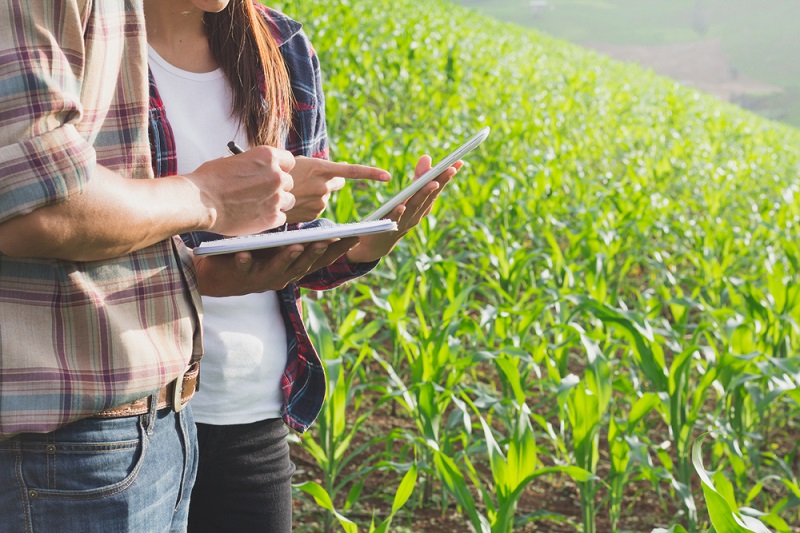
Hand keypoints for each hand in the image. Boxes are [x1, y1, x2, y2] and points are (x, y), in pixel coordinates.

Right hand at [185, 145, 295, 235]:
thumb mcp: (231, 161)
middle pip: (289, 182)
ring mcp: (276, 197)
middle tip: (263, 194)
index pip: (288, 161)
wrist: (200, 202)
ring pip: (289, 201)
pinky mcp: (272, 217)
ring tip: (259, 207)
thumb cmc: (209, 181)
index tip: (274, 174)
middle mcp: (276, 175)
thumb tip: (254, 170)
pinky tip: (257, 218)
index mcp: (267, 156)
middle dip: (277, 188)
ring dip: (277, 204)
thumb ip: (250, 165)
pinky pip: (281, 218)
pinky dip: (271, 219)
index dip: (281, 168)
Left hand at [193, 237, 360, 296]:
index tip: (356, 236)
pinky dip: (246, 262)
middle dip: (317, 251)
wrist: (217, 272)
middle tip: (328, 238)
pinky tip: (244, 254)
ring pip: (280, 269)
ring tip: (294, 246)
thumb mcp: (277, 242)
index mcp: (296, 265)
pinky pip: (244, 270)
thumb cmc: (252, 252)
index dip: (340, 248)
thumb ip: (296, 231)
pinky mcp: (242, 278)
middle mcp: (285, 275)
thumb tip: (320, 200)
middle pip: (306, 264)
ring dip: (288, 258)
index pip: (323, 256)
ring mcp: (264, 279)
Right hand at [286, 157, 389, 223]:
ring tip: (297, 190)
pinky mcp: (313, 215)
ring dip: (316, 193)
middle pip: (337, 183)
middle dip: (329, 181)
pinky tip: (296, 202)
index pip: (352, 171)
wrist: (258, 193)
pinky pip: (317, 208)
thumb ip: (322, 167)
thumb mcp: (298, 162)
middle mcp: (323, 186)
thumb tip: (341, 171)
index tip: (387, 176)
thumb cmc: (278, 173)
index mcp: (321, 169)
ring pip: (325, 196)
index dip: (371, 173)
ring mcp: (318, 202)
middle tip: (312, 178)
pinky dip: (309, 205)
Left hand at [345, 155, 461, 263]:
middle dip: (441, 182)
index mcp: (423, 205)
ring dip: (424, 195)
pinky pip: (395, 219)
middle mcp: (418, 214)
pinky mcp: (388, 227)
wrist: (380, 241)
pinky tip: (401, 205)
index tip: (458, 162)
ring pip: (416, 206)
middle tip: (450, 168)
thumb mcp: (409, 195)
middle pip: (430, 196)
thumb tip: (427, 157)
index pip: (437, 187)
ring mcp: (405, 221)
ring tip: (432, 183)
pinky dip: (399, 212)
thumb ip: (417, 178)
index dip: (447, 175)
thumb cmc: (398, 214)